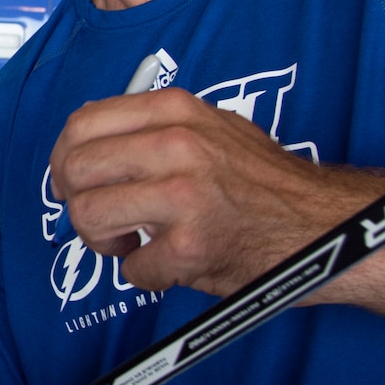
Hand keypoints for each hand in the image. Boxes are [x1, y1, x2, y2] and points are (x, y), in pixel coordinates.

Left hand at [49, 88, 382, 296]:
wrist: (320, 222)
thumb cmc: (260, 179)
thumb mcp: (208, 125)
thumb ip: (150, 126)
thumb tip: (85, 137)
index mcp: (176, 111)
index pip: (81, 125)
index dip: (64, 159)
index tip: (72, 180)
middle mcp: (177, 147)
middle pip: (76, 172)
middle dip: (77, 202)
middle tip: (102, 217)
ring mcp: (183, 197)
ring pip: (89, 216)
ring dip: (103, 238)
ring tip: (132, 240)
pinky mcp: (190, 247)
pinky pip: (132, 267)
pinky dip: (146, 273)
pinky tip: (170, 261)